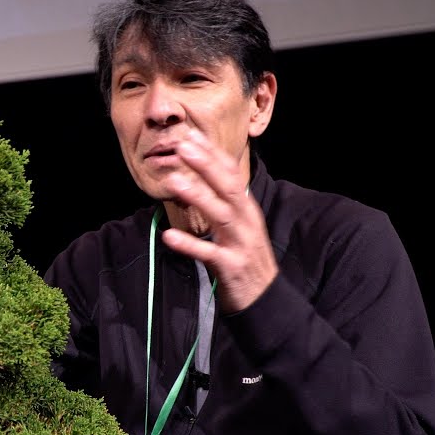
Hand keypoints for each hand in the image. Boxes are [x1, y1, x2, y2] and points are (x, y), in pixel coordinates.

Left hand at [158, 128, 277, 313]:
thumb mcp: (240, 227)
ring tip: (174, 182)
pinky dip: (190, 245)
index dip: (212, 154)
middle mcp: (246, 222)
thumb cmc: (246, 259)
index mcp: (246, 210)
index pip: (230, 174)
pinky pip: (209, 254)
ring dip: (197, 197)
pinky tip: (169, 237)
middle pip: (227, 187)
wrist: (265, 299)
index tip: (191, 135)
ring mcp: (240, 244)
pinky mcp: (231, 267)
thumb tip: (207, 180)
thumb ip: (224, 204)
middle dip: (206, 165)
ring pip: (219, 215)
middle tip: (182, 146)